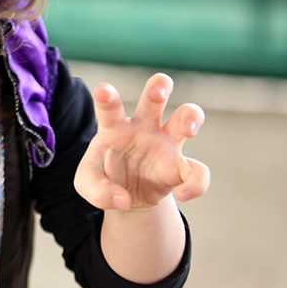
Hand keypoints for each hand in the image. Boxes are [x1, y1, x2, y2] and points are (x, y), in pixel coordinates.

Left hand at [74, 73, 209, 211]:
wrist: (126, 196)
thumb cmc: (104, 178)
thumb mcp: (88, 185)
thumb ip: (98, 191)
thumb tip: (123, 200)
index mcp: (115, 127)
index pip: (110, 107)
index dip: (107, 97)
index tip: (103, 92)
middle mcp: (143, 128)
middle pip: (155, 97)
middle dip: (159, 87)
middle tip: (158, 92)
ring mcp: (165, 143)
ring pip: (187, 116)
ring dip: (192, 117)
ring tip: (188, 130)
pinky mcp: (181, 166)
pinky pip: (198, 171)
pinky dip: (196, 184)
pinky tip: (183, 195)